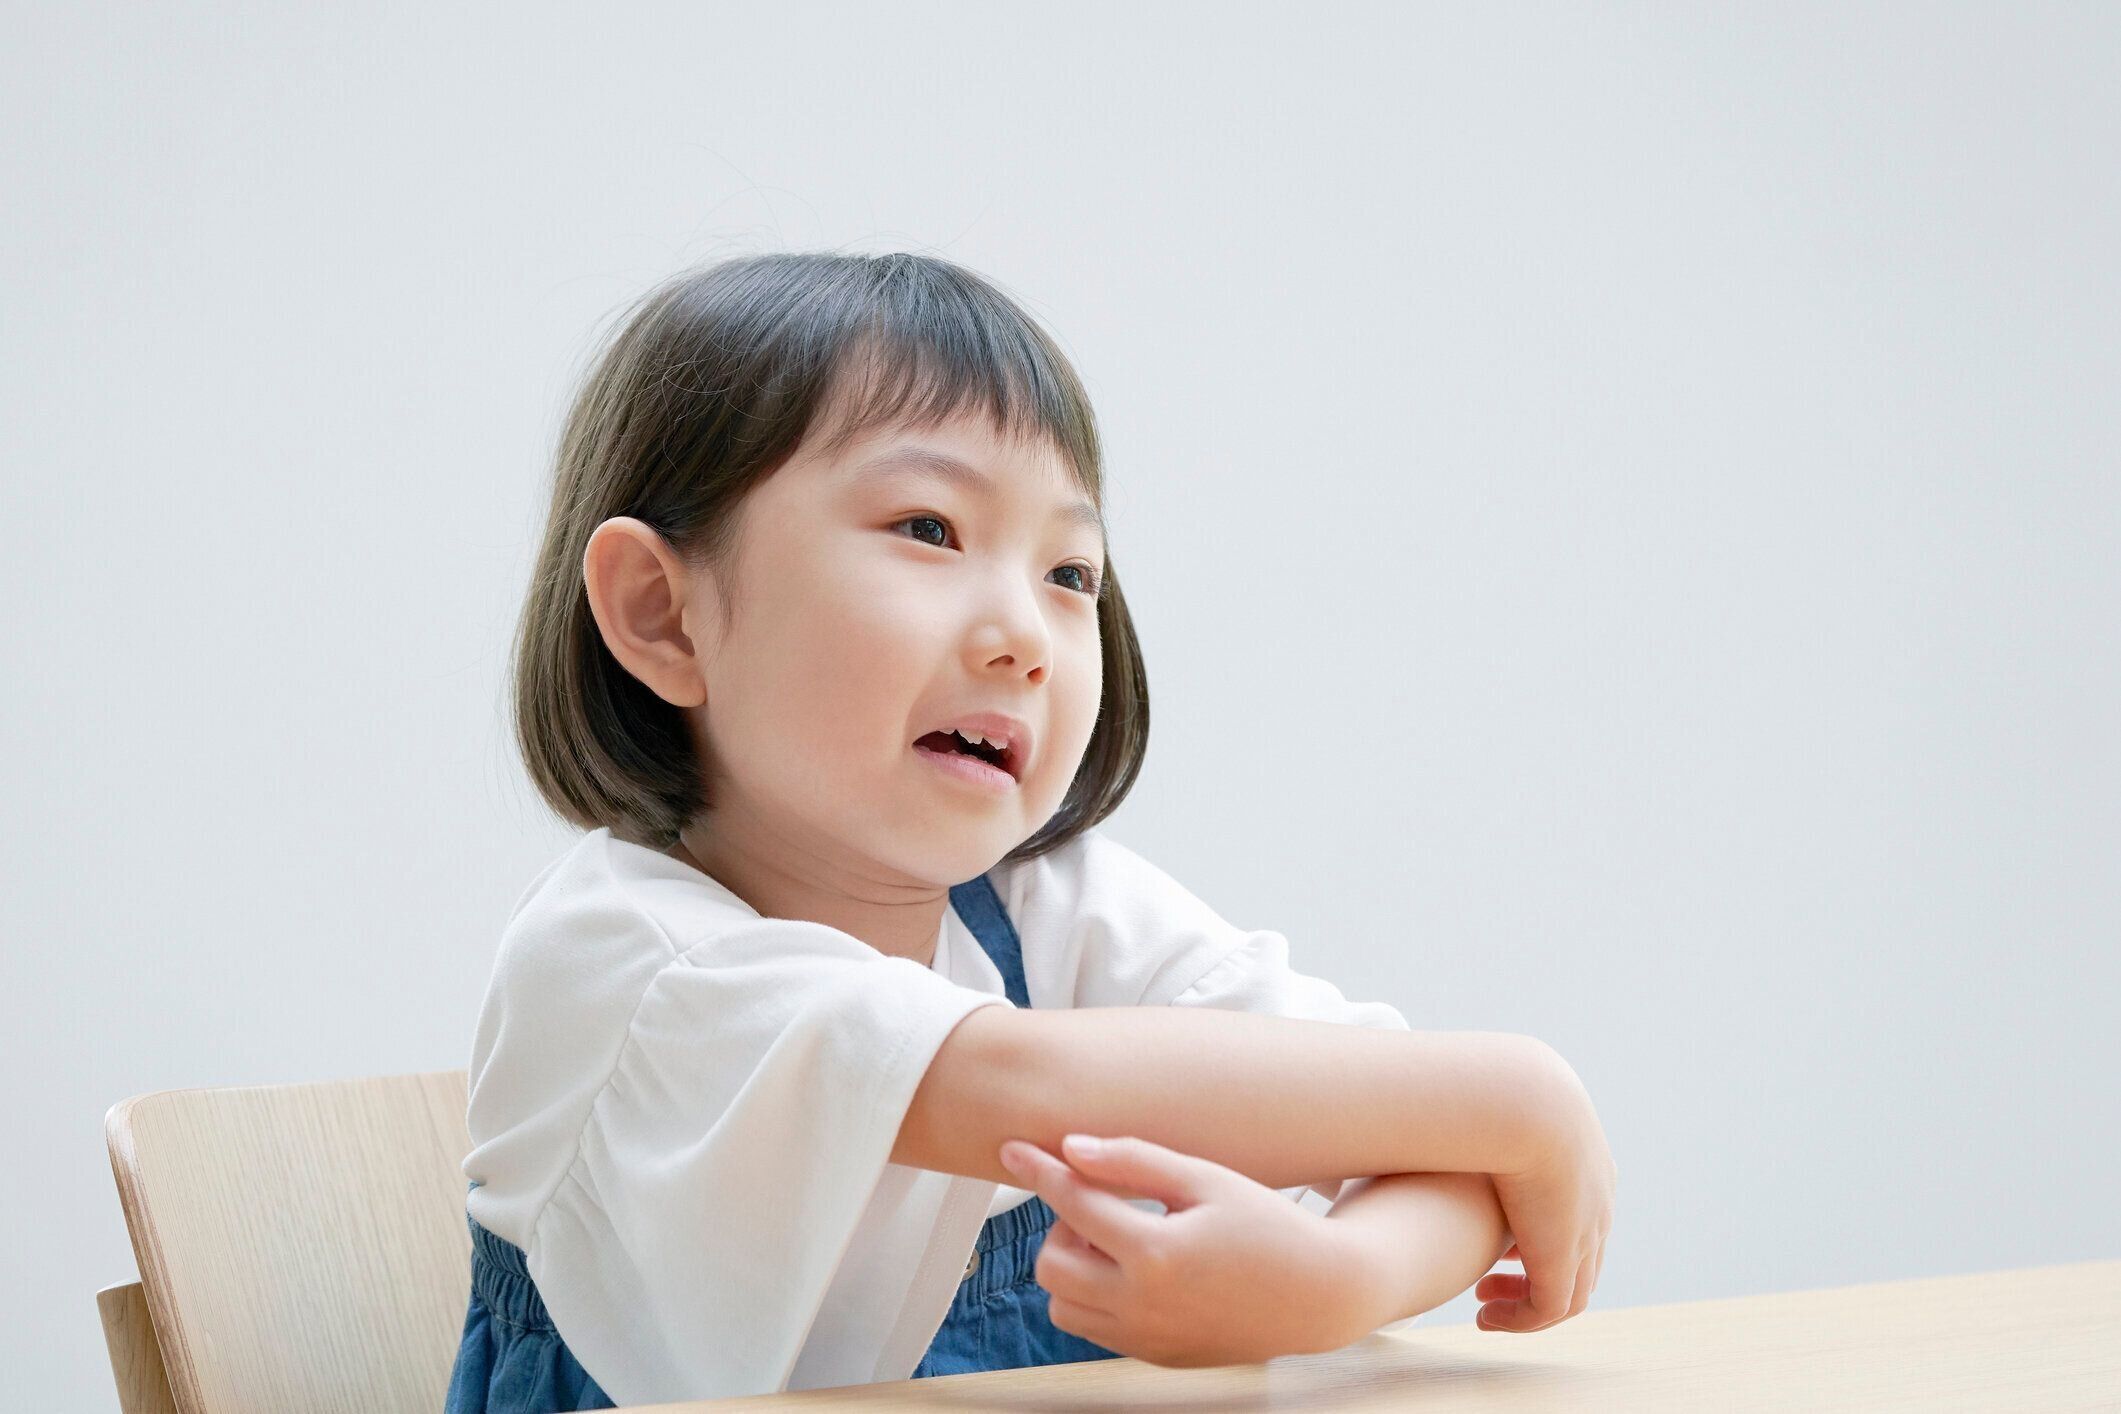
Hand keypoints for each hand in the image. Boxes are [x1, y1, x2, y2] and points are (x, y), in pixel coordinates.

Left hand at [997, 1134, 1381, 1366]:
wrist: (1320, 1295)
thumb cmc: (1269, 1226)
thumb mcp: (1206, 1180)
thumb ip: (1134, 1161)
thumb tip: (1072, 1147)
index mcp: (1156, 1254)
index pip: (1074, 1203)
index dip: (1039, 1170)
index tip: (1011, 1148)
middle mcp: (1143, 1306)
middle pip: (1051, 1263)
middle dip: (1061, 1225)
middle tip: (1101, 1203)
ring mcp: (1147, 1339)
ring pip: (1062, 1305)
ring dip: (1071, 1266)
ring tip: (1117, 1239)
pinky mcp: (1155, 1357)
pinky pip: (1093, 1329)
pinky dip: (1093, 1296)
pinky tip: (1133, 1268)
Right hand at [1481, 1048, 1616, 1331]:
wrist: (1515, 1097)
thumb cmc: (1482, 1089)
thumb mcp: (1482, 1098)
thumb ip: (1468, 1109)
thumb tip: (1441, 1102)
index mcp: (1584, 1157)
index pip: (1575, 1210)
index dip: (1533, 1230)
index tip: (1493, 1239)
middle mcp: (1595, 1199)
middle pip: (1580, 1256)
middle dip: (1534, 1272)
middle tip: (1488, 1279)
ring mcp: (1585, 1231)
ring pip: (1569, 1289)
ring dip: (1525, 1302)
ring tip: (1484, 1306)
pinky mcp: (1562, 1259)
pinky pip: (1549, 1309)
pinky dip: (1518, 1319)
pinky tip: (1484, 1318)